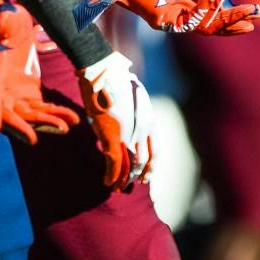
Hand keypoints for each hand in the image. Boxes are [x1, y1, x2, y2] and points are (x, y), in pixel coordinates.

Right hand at [0, 5, 77, 142]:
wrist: (13, 27)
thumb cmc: (7, 21)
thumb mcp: (5, 16)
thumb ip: (3, 21)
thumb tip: (3, 21)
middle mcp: (3, 89)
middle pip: (11, 114)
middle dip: (23, 127)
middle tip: (36, 137)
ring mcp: (17, 95)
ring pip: (30, 116)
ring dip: (48, 122)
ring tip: (67, 125)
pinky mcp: (30, 95)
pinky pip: (44, 109)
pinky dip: (57, 114)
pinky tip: (74, 119)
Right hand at [79, 53, 152, 188]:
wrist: (104, 71)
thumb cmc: (114, 78)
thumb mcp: (130, 96)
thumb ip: (131, 111)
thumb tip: (126, 119)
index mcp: (148, 118)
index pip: (155, 150)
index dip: (151, 166)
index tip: (147, 175)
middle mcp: (143, 129)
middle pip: (145, 160)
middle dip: (140, 175)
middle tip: (134, 185)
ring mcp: (129, 134)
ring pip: (131, 165)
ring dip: (124, 179)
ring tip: (119, 187)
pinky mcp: (113, 137)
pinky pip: (115, 163)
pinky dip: (112, 176)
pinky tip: (108, 183)